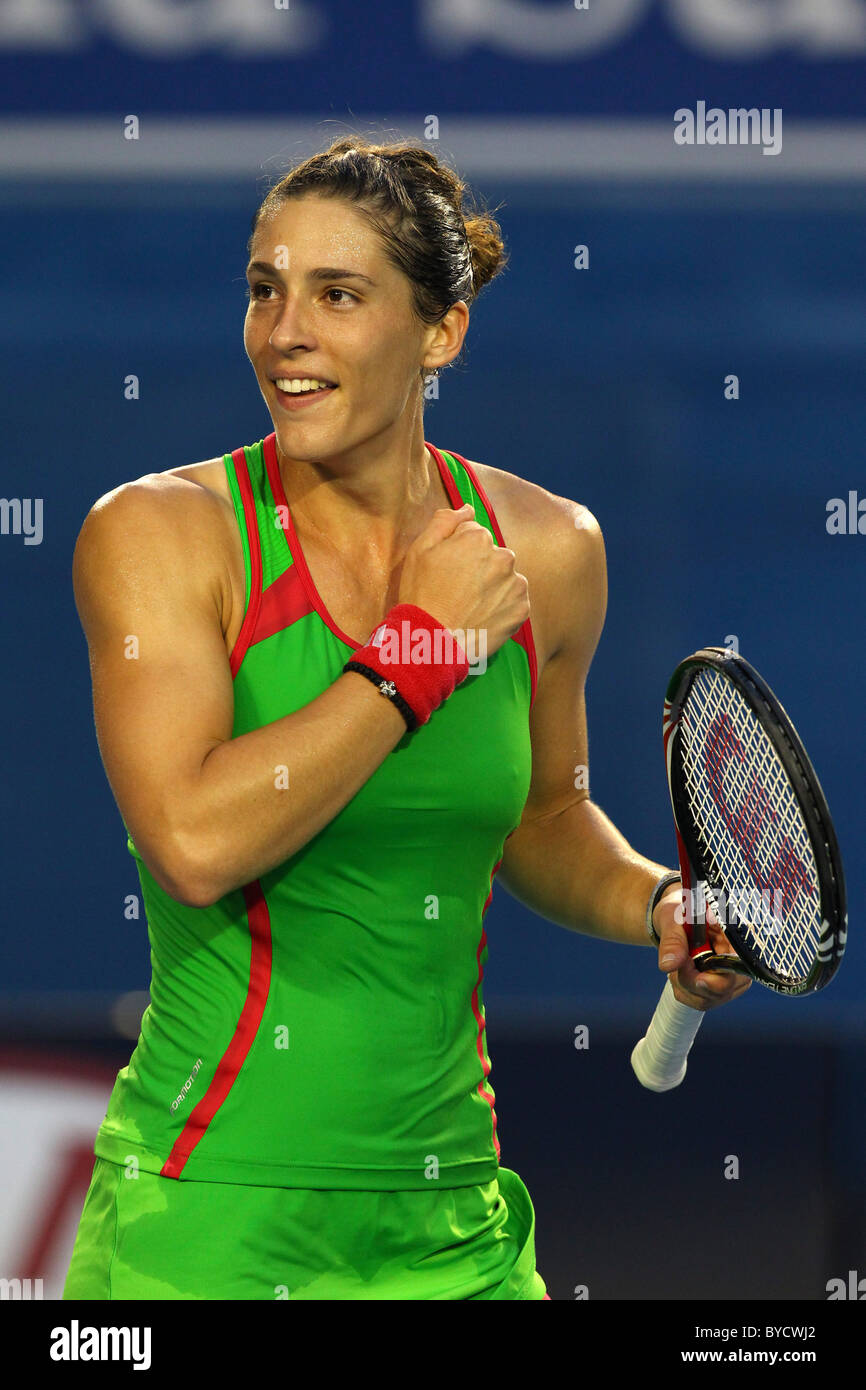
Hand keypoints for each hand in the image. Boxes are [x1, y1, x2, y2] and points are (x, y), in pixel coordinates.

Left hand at [652, 885, 751, 1011]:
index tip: (689, 970)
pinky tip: (681, 972)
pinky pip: (700, 1002)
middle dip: (691, 980)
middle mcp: (741, 961)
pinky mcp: (722, 990)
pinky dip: (683, 991)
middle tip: (677, 960)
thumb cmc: (679, 914)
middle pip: (722, 989)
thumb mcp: (673, 919)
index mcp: (737, 937)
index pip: (737, 968)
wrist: (677, 919)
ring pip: (708, 1000)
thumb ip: (673, 941)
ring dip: (684, 985)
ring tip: (678, 961)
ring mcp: (733, 979)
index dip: (714, 977)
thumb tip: (668, 966)